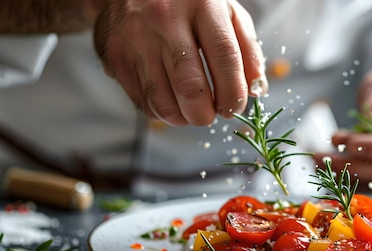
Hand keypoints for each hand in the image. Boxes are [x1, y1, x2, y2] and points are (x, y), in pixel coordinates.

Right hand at [93, 0, 266, 125]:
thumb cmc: (188, 5)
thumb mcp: (226, 12)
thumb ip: (247, 49)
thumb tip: (256, 90)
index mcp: (203, 5)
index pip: (225, 56)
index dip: (233, 91)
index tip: (235, 107)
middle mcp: (166, 19)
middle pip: (190, 85)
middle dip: (206, 113)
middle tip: (212, 115)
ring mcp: (137, 37)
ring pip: (163, 99)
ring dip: (183, 118)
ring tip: (192, 112)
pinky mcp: (115, 54)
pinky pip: (142, 100)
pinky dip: (161, 112)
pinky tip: (171, 103)